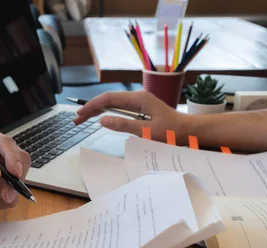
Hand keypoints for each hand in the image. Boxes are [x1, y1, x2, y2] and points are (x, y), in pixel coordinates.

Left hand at [0, 126, 30, 217]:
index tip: (14, 172)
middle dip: (11, 182)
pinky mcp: (8, 189)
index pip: (6, 144)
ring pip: (16, 185)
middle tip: (4, 195)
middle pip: (21, 163)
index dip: (12, 157)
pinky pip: (10, 199)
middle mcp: (1, 153)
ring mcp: (7, 172)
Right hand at [73, 91, 192, 143]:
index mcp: (138, 99)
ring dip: (97, 110)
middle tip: (76, 120)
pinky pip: (120, 108)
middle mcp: (137, 97)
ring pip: (113, 104)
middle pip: (108, 100)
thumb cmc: (172, 132)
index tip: (80, 114)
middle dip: (91, 108)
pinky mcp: (141, 109)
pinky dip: (107, 113)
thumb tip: (102, 120)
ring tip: (83, 119)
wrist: (190, 131)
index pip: (108, 99)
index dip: (92, 106)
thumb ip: (123, 125)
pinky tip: (100, 117)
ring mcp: (139, 102)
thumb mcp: (147, 131)